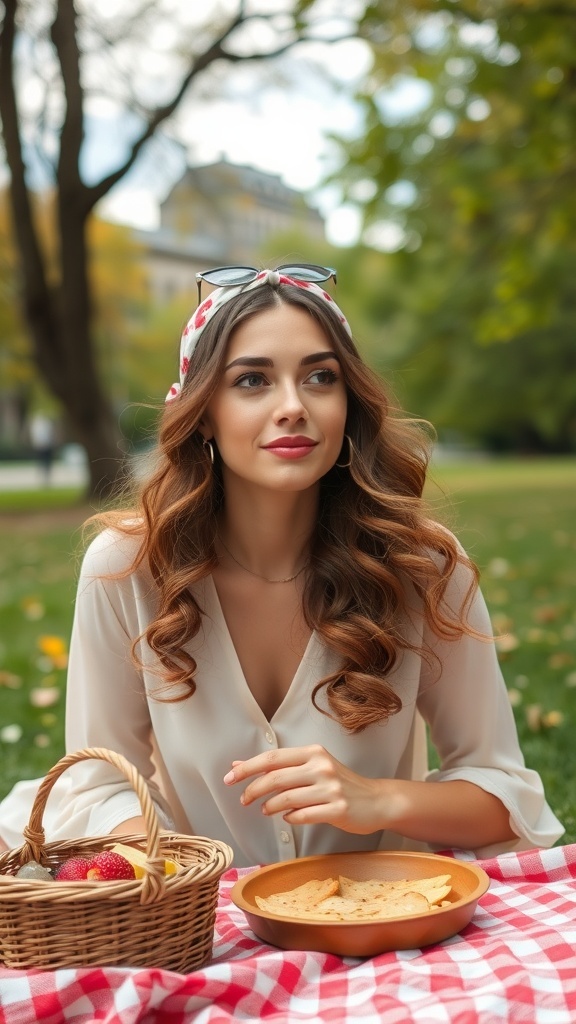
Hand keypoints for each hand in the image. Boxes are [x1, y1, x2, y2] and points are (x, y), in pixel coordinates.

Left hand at [223, 744, 383, 834]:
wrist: (376, 800)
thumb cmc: (339, 783)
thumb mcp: (311, 768)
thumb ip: (277, 767)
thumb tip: (238, 765)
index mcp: (313, 752)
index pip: (272, 757)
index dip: (248, 768)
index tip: (229, 778)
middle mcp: (321, 767)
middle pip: (276, 778)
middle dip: (253, 790)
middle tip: (243, 800)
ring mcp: (331, 789)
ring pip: (287, 798)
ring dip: (270, 806)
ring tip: (265, 810)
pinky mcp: (338, 809)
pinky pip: (303, 815)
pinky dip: (290, 818)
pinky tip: (288, 817)